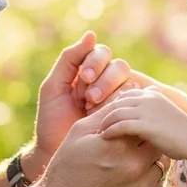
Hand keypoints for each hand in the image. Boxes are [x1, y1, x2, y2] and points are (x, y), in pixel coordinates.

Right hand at [30, 106, 167, 186]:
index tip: (130, 124)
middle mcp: (134, 167)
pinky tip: (131, 176)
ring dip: (149, 159)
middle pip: (155, 143)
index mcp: (119, 145)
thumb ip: (106, 113)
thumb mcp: (80, 132)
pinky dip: (148, 178)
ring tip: (130, 159)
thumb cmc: (67, 166)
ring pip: (159, 164)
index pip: (143, 123)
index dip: (137, 122)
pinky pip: (157, 185)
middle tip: (132, 141)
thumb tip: (126, 97)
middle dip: (146, 139)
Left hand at [33, 32, 135, 169]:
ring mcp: (118, 99)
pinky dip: (119, 107)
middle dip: (103, 80)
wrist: (56, 153)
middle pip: (118, 66)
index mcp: (89, 72)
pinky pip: (133, 103)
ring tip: (93, 110)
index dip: (94, 63)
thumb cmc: (53, 121)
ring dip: (111, 94)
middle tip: (89, 98)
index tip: (82, 80)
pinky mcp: (127, 115)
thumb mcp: (54, 87)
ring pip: (128, 82)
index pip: (101, 53)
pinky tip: (105, 119)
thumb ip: (69, 59)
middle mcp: (106, 82)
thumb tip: (92, 34)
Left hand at [99, 87, 186, 160]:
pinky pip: (120, 124)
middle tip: (96, 124)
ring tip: (99, 132)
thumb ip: (149, 110)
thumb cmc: (179, 131)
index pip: (124, 94)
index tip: (105, 116)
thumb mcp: (163, 113)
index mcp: (152, 93)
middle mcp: (148, 97)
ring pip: (116, 112)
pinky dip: (110, 130)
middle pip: (117, 101)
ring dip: (104, 122)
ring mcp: (147, 110)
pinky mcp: (146, 124)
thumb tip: (134, 116)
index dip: (113, 105)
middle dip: (104, 112)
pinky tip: (105, 137)